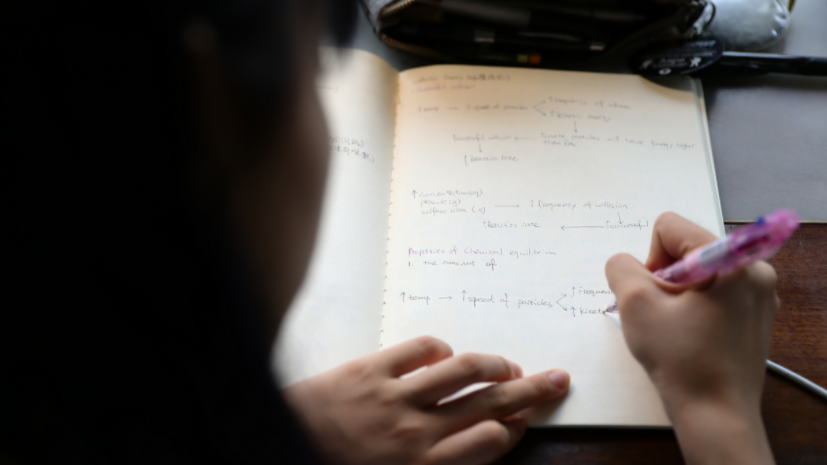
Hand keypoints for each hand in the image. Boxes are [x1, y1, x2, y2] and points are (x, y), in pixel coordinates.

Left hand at [283, 336, 568, 464]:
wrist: (271, 448)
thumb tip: (477, 443)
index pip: (488, 441)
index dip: (514, 427)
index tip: (525, 419)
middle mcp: (414, 430)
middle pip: (487, 404)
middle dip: (528, 392)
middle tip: (556, 379)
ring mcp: (392, 396)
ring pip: (460, 371)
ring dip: (491, 365)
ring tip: (508, 366)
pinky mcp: (367, 370)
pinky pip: (416, 350)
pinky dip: (439, 349)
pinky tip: (446, 353)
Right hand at [605, 212, 777, 464]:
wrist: (716, 413)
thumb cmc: (680, 360)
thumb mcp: (635, 304)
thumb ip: (620, 267)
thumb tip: (624, 262)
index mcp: (731, 259)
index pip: (670, 227)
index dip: (650, 260)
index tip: (655, 296)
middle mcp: (754, 269)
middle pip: (687, 249)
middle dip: (665, 277)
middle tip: (664, 315)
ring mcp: (760, 294)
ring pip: (700, 272)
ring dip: (678, 293)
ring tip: (677, 327)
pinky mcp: (757, 315)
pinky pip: (715, 292)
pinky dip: (696, 307)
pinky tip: (691, 335)